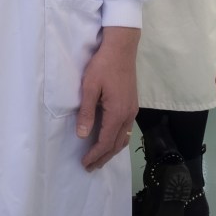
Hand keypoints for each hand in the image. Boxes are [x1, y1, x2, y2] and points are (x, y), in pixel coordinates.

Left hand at [76, 26, 139, 170]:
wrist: (122, 48)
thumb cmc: (103, 65)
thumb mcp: (89, 87)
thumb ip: (86, 112)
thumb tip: (82, 135)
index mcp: (117, 113)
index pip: (105, 142)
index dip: (95, 155)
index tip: (84, 163)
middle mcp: (128, 115)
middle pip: (116, 144)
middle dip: (103, 158)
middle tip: (90, 167)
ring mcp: (133, 110)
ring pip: (124, 138)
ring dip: (111, 151)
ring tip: (99, 158)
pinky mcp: (133, 105)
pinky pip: (126, 130)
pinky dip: (117, 140)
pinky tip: (110, 140)